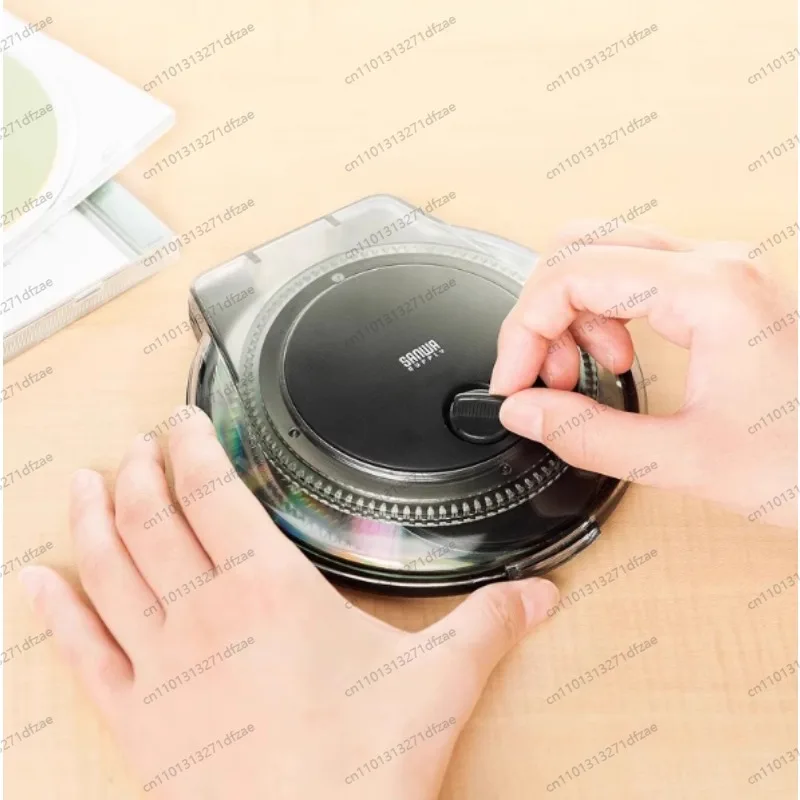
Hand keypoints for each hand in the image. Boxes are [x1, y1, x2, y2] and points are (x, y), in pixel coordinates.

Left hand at [19, 410, 557, 799]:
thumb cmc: (362, 771)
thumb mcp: (437, 686)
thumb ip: (488, 627)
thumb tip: (538, 597)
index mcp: (268, 592)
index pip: (212, 494)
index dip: (189, 448)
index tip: (180, 420)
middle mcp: (203, 618)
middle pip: (152, 519)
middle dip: (141, 470)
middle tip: (140, 441)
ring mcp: (161, 668)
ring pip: (109, 570)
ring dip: (93, 518)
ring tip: (86, 479)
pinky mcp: (138, 721)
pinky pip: (84, 652)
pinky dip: (55, 612)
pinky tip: (36, 580)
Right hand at [490, 224, 797, 526]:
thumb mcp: (686, 461)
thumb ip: (588, 435)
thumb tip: (524, 411)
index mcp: (709, 291)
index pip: (571, 274)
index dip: (523, 330)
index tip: (513, 381)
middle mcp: (715, 264)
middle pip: (579, 245)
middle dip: (543, 313)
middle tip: (545, 377)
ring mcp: (719, 271)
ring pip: (603, 252)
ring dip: (570, 311)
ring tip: (580, 373)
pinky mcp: (720, 290)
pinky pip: (634, 273)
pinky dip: (602, 311)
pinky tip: (615, 360)